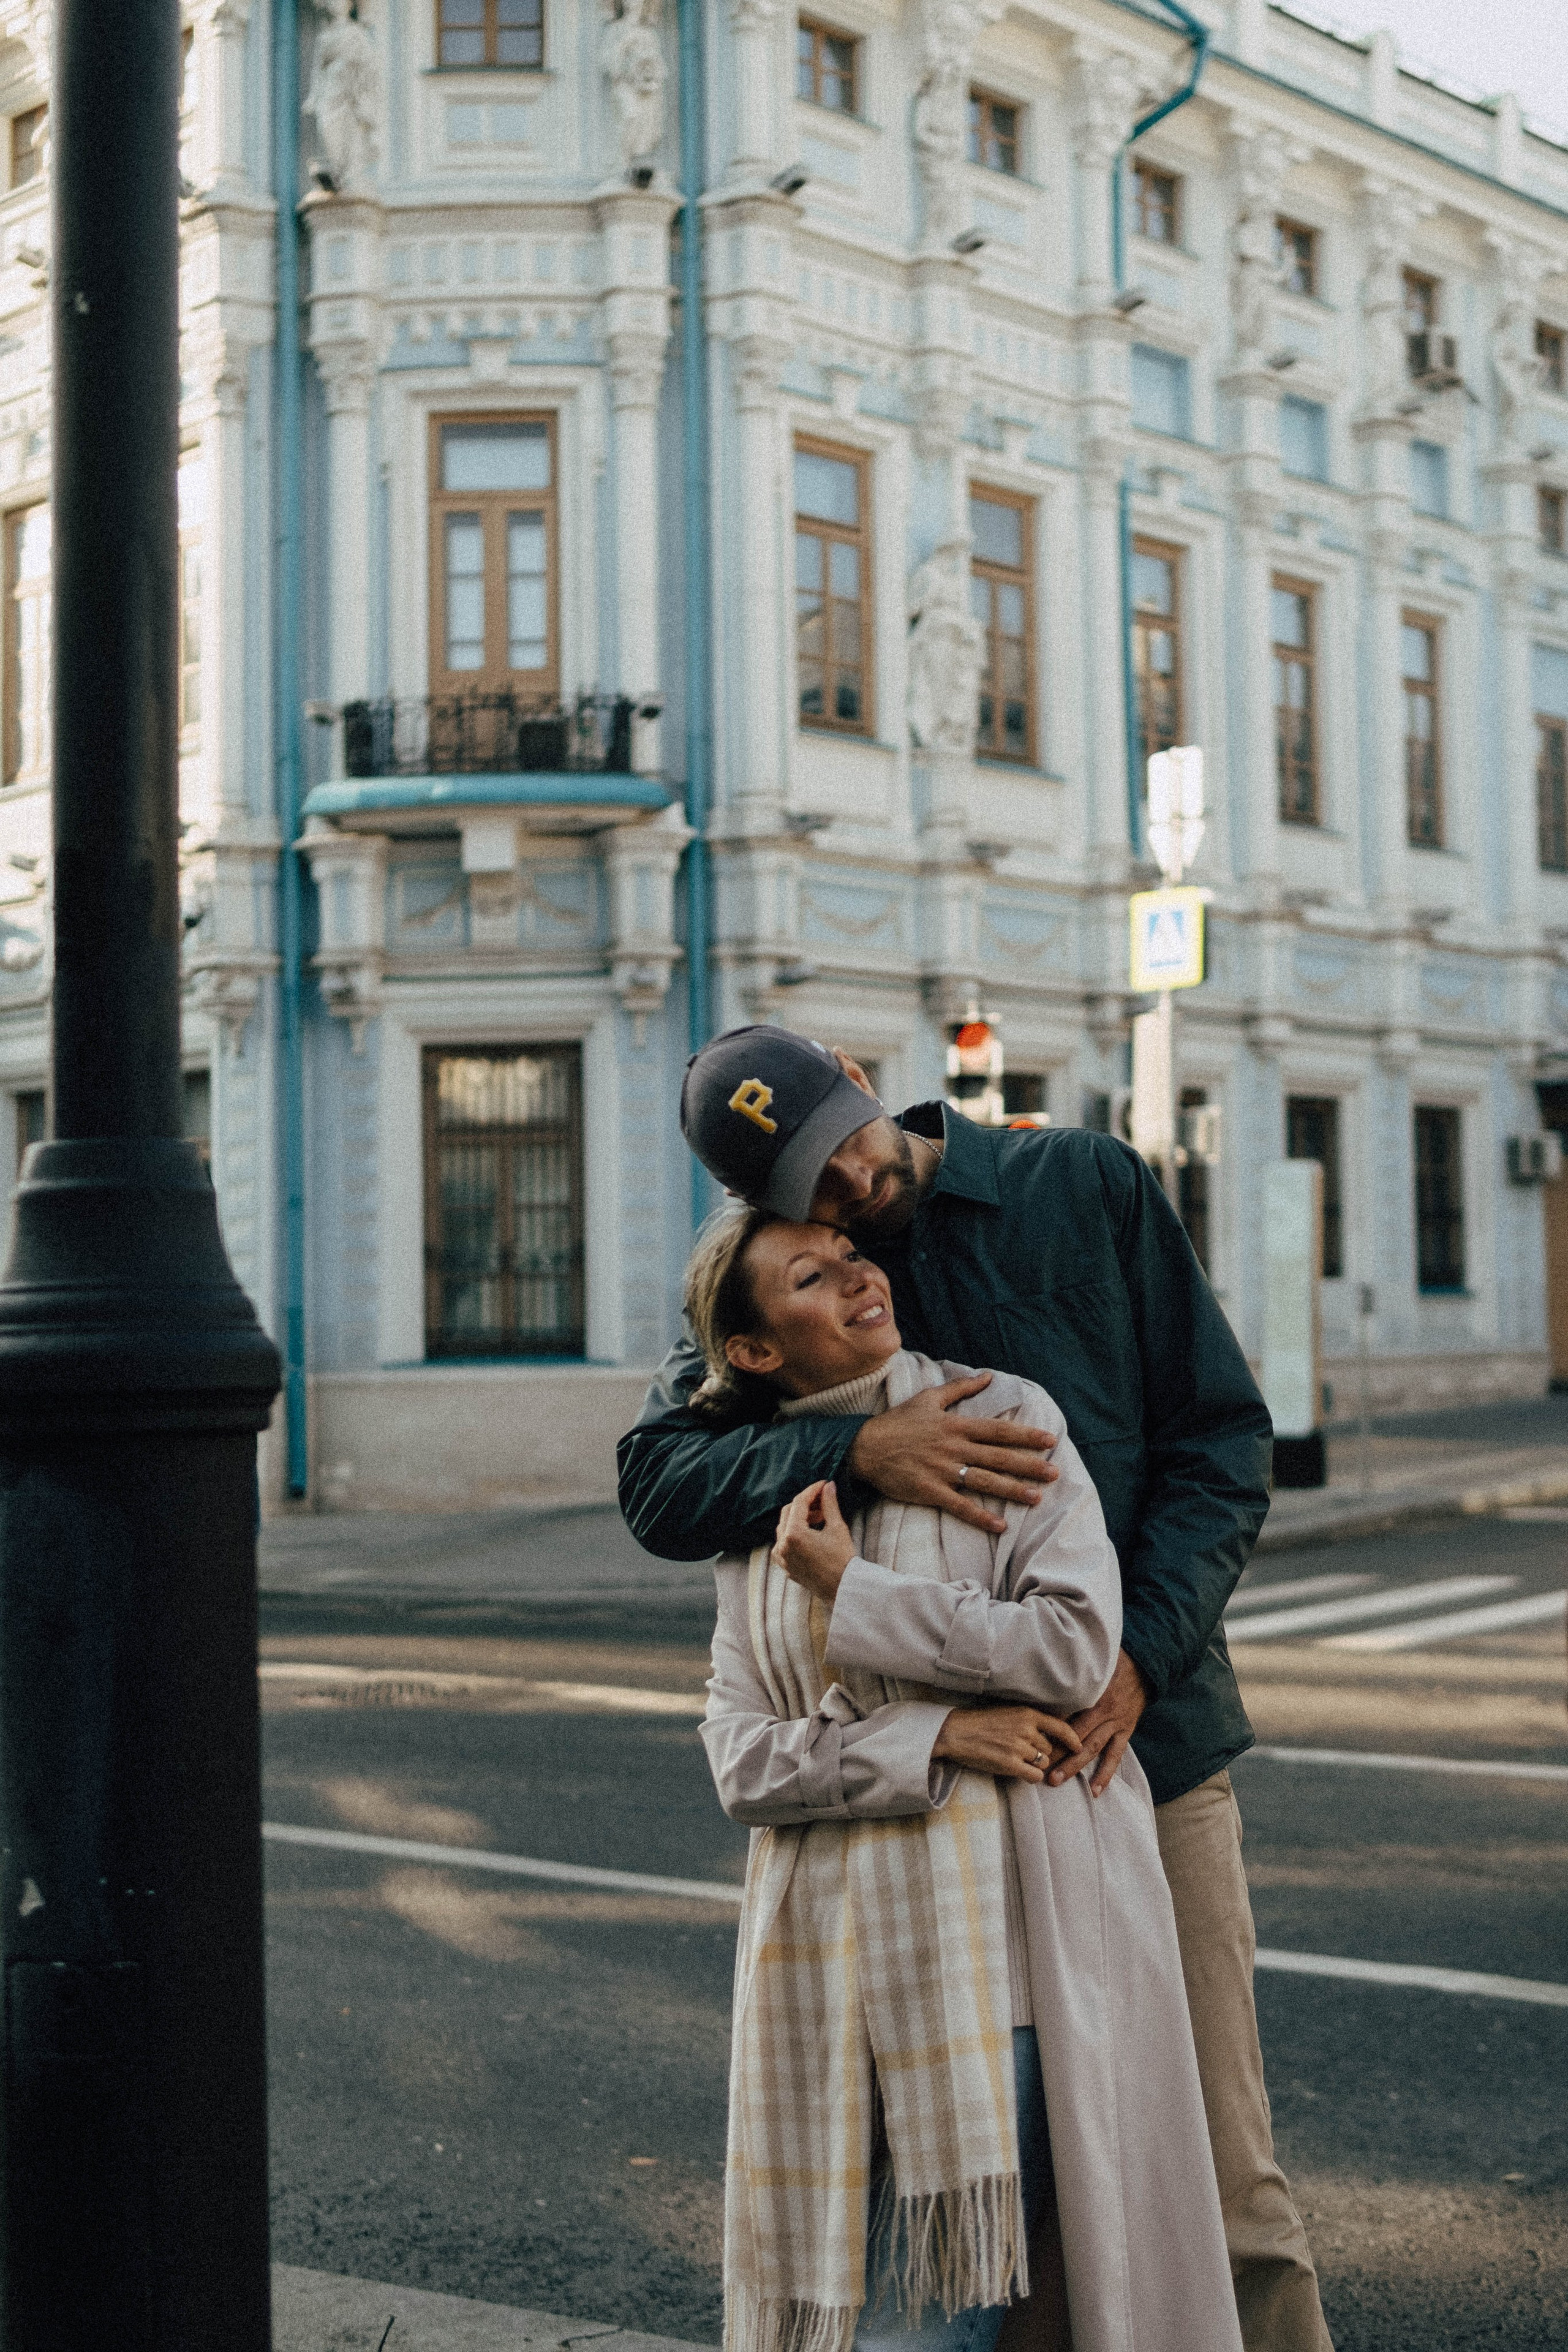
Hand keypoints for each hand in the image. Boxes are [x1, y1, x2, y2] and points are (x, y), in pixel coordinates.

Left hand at [772, 1479, 854, 1601]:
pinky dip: (794, 1533)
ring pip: (784, 1527)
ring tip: (820, 1517)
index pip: (799, 1502)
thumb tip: (828, 1486)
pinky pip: (783, 1543)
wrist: (843, 1589)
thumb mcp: (837, 1528)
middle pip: (788, 1512)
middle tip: (823, 1501)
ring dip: (800, 1518)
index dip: (812, 1490)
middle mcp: (782, 1546)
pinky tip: (811, 1532)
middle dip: (805, 1503)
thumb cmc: (842, 1559)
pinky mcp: (784, 1566)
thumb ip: (829, 1504)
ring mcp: (781, 1557)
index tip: (824, 1485)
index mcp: (794, 1534)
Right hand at [847, 1375, 1057, 1536]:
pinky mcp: (929, 1490)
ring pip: (984, 1481)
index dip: (1025, 1435)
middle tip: (1055, 1472)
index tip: (1050, 1440)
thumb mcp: (928, 1398)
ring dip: (1012, 1490)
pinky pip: (959, 1506)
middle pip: (998, 1457)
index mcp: (955, 1425)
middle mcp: (953, 1447)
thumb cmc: (897, 1422)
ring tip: (1037, 1497)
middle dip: (1029, 1465)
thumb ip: (961, 1388)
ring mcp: (942, 1470)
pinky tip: (999, 1525)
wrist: (863, 1447)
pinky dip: (980, 1516)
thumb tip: (988, 1376)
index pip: (998, 1431)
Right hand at [932, 1705, 1081, 1782]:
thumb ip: (1028, 1721)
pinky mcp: (1009, 1764)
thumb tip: (1048, 1734)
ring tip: (1016, 1759)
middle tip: (1023, 1752)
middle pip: (1050, 1749)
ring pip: (1043, 1763)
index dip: (1073, 1738)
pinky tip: (1019, 1771)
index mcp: (1027, 1714)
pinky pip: (1035, 1776)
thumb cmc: (980, 1722)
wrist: (955, 1732)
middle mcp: (1026, 1729)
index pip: (1060, 1726)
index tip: (1078, 1746)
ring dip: (1034, 1765)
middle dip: (1041, 1753)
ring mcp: (1018, 1747)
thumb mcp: (1008, 1713)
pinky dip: (1031, 1777)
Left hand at [1047, 1650, 1149, 1797]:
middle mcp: (1105, 1711)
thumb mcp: (1094, 1663)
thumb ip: (1075, 1674)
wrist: (1146, 1666)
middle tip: (1040, 1767)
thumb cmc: (1114, 1662)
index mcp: (1095, 1694)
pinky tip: (1095, 1791)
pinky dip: (1106, 1774)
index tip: (1033, 1740)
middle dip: (1059, 1753)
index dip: (1051, 1729)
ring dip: (1075, 1766)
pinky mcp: (1125, 1731)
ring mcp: (1116, 1724)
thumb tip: (1048, 1674)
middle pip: (1078, 1736)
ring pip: (1094, 1749)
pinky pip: (1115, 1756)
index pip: (1069, 1715)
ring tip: (1058, 1780)